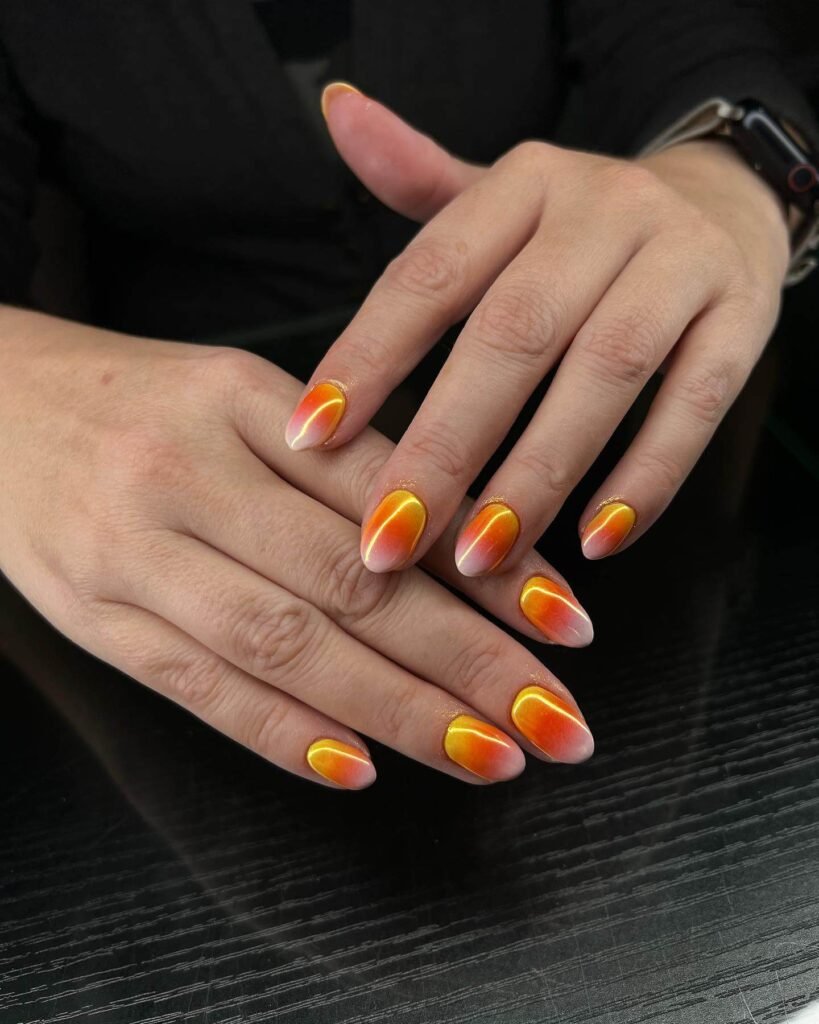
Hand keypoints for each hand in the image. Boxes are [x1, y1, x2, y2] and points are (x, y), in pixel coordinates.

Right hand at [0, 308, 594, 789]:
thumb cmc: (139, 402)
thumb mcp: (240, 397)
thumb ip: (340, 465)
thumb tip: (464, 547)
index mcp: (239, 400)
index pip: (386, 496)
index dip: (484, 567)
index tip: (563, 625)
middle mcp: (186, 475)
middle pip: (349, 582)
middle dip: (467, 661)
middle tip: (555, 720)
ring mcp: (132, 555)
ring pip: (285, 646)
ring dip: (397, 712)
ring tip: (488, 755)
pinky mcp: (94, 622)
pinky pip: (198, 689)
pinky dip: (284, 734)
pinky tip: (360, 766)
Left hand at [289, 84, 789, 574]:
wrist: (723, 198)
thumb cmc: (581, 225)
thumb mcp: (501, 192)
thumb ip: (419, 180)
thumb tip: (336, 112)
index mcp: (524, 182)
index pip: (430, 272)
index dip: (367, 356)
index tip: (311, 436)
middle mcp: (603, 211)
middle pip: (513, 334)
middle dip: (446, 445)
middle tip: (391, 534)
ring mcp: (681, 261)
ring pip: (605, 373)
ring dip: (537, 475)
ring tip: (480, 556)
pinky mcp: (742, 318)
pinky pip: (696, 405)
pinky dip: (647, 477)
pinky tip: (597, 540)